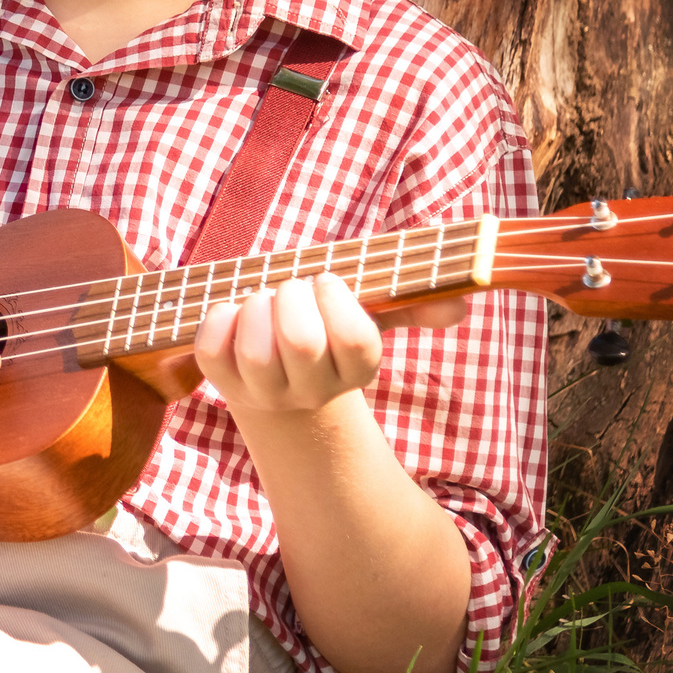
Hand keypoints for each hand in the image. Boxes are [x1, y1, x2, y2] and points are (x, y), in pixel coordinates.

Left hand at [195, 272, 466, 413]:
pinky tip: (233, 312)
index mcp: (355, 370)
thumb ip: (415, 304)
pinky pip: (212, 348)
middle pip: (300, 342)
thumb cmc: (328, 332)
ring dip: (254, 307)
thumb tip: (460, 305)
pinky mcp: (223, 383)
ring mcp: (265, 392)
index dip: (337, 299)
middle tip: (290, 287)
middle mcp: (312, 390)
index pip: (356, 339)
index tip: (325, 280)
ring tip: (262, 300)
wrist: (282, 388)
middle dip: (291, 296)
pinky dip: (218, 318)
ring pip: (254, 351)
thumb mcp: (371, 316)